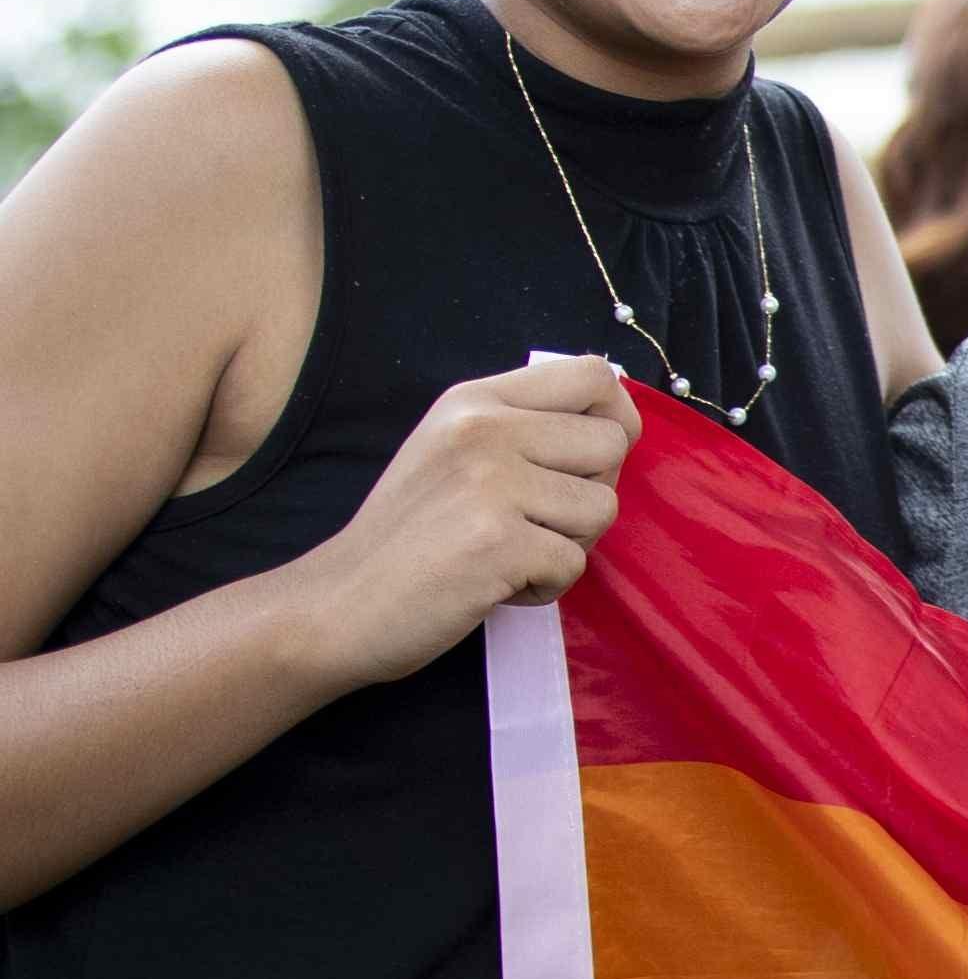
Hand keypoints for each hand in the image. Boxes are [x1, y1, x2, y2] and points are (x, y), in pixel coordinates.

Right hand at [292, 352, 634, 687]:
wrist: (339, 603)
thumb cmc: (410, 536)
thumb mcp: (454, 451)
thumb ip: (523, 429)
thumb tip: (614, 421)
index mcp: (475, 401)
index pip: (594, 375)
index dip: (617, 418)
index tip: (592, 458)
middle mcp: (483, 429)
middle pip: (612, 444)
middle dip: (591, 493)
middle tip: (534, 522)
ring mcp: (491, 482)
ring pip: (603, 508)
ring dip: (568, 545)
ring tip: (508, 552)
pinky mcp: (498, 541)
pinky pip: (574, 564)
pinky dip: (544, 586)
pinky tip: (494, 583)